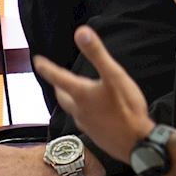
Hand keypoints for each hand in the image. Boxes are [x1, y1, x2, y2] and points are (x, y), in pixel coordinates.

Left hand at [32, 27, 153, 162]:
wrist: (137, 144)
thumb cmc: (126, 108)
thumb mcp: (114, 75)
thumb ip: (97, 54)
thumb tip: (81, 32)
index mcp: (81, 94)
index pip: (58, 77)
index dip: (47, 68)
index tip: (37, 61)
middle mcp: (80, 110)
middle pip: (63, 96)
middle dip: (59, 86)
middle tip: (56, 78)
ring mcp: (87, 125)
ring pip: (74, 109)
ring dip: (72, 100)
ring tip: (77, 92)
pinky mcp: (97, 135)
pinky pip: (87, 120)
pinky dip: (87, 112)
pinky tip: (96, 112)